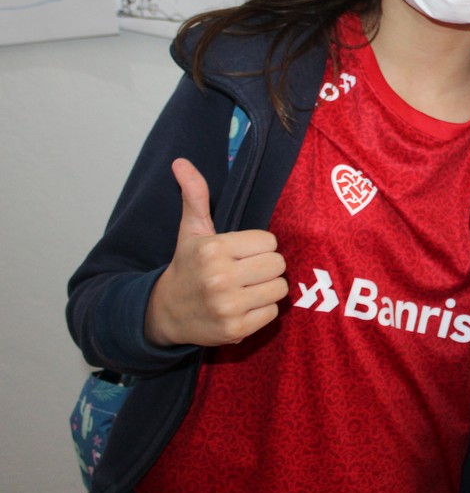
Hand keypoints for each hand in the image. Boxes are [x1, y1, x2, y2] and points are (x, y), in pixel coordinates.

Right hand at [144, 158, 288, 346]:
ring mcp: (227, 307)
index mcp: (212, 249)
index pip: (269, 241)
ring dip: (267, 289)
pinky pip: (273, 313)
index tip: (240, 253)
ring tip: (245, 288)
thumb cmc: (188, 267)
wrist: (166, 313)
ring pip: (280, 289)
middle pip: (278, 264)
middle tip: (245, 271)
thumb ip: (195, 195)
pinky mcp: (235, 331)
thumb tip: (181, 162)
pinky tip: (242, 307)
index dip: (258, 246)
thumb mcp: (191, 230)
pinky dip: (262, 311)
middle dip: (266, 266)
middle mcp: (219, 278)